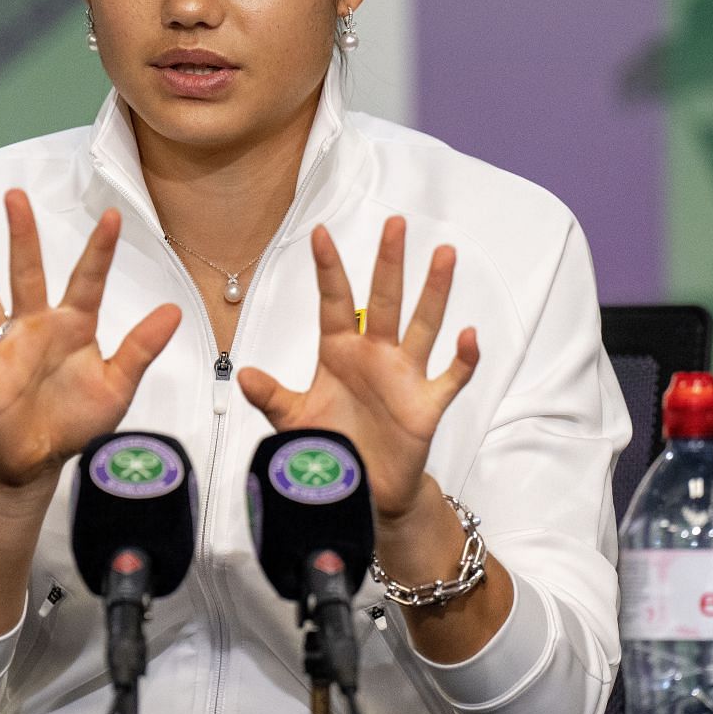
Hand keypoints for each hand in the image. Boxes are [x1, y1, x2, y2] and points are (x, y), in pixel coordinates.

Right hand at [0, 190, 181, 488]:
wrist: (41, 458)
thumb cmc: (79, 417)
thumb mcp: (117, 385)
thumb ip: (141, 348)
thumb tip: (174, 310)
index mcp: (73, 326)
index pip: (87, 280)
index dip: (99, 250)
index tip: (113, 215)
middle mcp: (37, 327)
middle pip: (27, 274)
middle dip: (22, 237)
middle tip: (15, 195)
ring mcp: (6, 349)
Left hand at [236, 217, 478, 519]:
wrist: (362, 491)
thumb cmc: (330, 448)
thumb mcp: (294, 422)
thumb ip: (272, 397)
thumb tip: (244, 375)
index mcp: (340, 352)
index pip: (334, 302)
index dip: (328, 269)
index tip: (320, 233)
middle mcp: (374, 355)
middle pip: (384, 300)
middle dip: (389, 262)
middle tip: (396, 222)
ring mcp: (404, 376)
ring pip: (423, 325)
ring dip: (434, 292)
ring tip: (444, 254)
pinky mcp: (426, 405)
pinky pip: (449, 377)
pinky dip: (462, 359)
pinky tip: (468, 336)